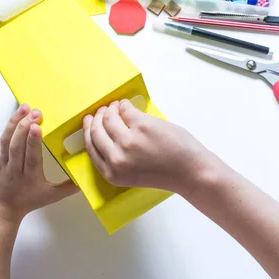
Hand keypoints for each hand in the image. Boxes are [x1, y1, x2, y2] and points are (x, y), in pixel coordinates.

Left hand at [0, 104, 78, 225]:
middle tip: (35, 112)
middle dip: (25, 126)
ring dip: (15, 122)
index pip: (30, 157)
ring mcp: (3, 163)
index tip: (37, 127)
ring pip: (7, 141)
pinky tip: (15, 117)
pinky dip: (8, 128)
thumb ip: (68, 188)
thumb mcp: (50, 197)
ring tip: (24, 108)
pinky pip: (1, 141)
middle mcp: (15, 169)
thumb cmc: (28, 201)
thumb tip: (85, 178)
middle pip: (17, 146)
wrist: (2, 209)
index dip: (33, 141)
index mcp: (29, 177)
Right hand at [82, 100, 217, 193]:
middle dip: (97, 118)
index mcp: (112, 173)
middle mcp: (116, 158)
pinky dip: (124, 105)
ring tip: (116, 106)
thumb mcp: (132, 174)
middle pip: (96, 131)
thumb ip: (117, 158)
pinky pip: (126, 110)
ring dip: (110, 109)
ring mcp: (128, 141)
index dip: (88, 132)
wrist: (190, 172)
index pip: (91, 148)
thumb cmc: (166, 173)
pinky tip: (127, 105)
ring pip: (109, 118)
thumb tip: (107, 132)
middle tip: (100, 111)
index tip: (89, 122)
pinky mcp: (142, 126)